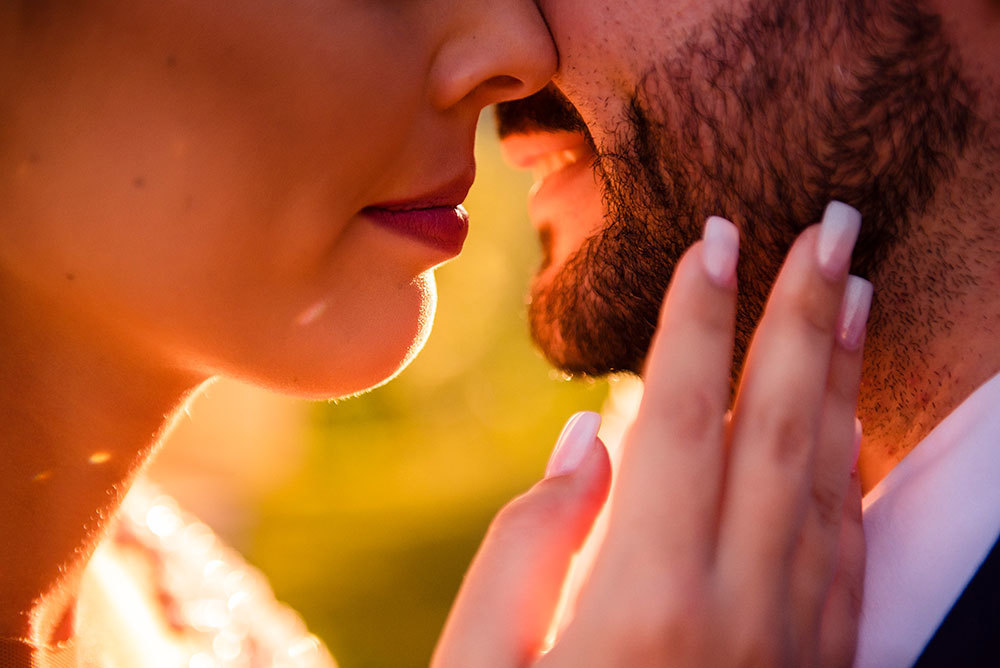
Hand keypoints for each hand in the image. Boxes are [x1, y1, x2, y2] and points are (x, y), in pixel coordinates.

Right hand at [434, 202, 870, 666]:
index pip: (679, 419)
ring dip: (838, 376)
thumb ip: (526, 549)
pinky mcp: (819, 667)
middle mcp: (739, 609)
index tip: (715, 239)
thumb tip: (587, 439)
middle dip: (799, 315)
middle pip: (773, 429)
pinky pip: (844, 547)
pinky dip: (848, 467)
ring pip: (825, 477)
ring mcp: (793, 642)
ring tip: (852, 293)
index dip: (698, 320)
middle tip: (831, 227)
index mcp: (646, 598)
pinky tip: (846, 417)